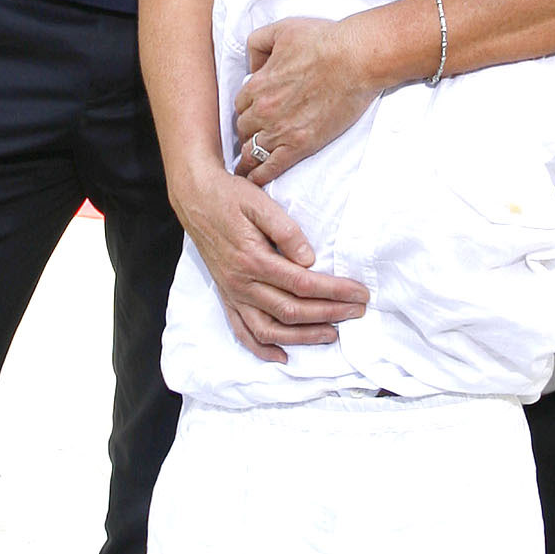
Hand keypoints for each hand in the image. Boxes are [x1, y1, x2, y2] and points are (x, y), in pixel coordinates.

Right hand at [174, 163, 368, 361]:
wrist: (195, 198)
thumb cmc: (230, 197)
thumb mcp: (260, 203)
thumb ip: (286, 231)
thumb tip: (309, 259)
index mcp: (253, 259)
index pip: (303, 284)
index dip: (335, 292)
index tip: (359, 293)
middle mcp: (242, 283)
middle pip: (291, 311)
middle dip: (329, 314)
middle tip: (357, 312)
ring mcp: (233, 294)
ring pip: (269, 329)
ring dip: (302, 337)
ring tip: (331, 334)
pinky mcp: (226, 298)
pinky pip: (243, 332)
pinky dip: (262, 349)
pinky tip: (283, 356)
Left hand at [232, 13, 385, 185]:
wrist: (355, 59)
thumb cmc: (323, 40)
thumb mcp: (281, 30)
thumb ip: (257, 43)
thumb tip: (251, 65)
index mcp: (258, 84)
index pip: (241, 104)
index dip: (248, 107)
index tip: (254, 111)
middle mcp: (264, 110)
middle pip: (245, 128)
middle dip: (248, 130)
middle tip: (254, 135)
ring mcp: (281, 130)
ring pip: (252, 150)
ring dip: (249, 156)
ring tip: (247, 165)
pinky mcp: (300, 146)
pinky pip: (271, 167)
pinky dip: (259, 176)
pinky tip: (255, 180)